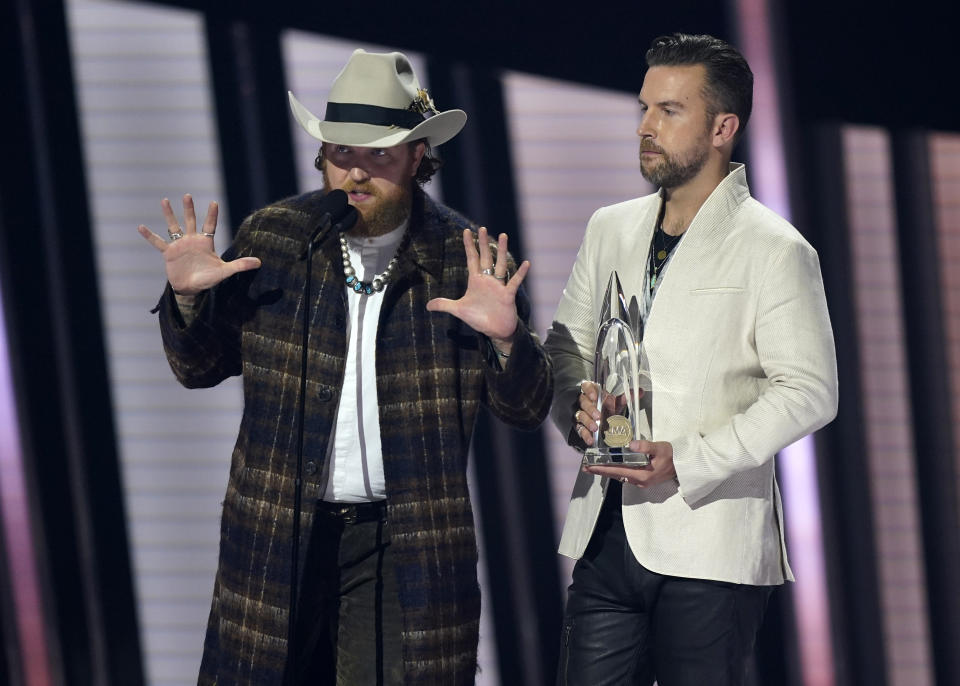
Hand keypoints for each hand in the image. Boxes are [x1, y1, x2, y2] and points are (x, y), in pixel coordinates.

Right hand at [137, 194, 260, 295]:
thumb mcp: (224, 272)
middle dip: (189, 209)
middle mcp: (192, 240)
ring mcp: (179, 245)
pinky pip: (157, 242)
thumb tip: (259, 262)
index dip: (212, 215)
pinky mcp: (168, 253)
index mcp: (206, 243)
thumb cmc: (208, 279)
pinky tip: (140, 226)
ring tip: (164, 200)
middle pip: (191, 221)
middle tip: (187, 195)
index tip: (214, 202)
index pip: (210, 225)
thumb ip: (240, 265)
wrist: (191, 289)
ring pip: (173, 226)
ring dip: (169, 214)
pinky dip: (149, 236)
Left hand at [425, 226, 528, 352]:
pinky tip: (526, 263)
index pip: (471, 259)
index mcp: (476, 281)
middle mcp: (488, 280)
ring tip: (503, 235)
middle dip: (483, 243)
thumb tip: (427, 306)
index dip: (469, 245)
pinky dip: (520, 273)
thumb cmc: (479, 319)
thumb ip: (445, 305)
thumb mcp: (459, 311)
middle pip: (485, 257)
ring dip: (502, 251)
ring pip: (500, 264)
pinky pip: (515, 282)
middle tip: (482, 228)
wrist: (495, 331)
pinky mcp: (508, 295)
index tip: (466, 231)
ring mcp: (499, 286)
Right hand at [573, 380, 630, 446]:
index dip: (589, 391)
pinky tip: (591, 439)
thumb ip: (626, 397)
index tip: (595, 397)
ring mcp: (581, 413)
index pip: (586, 386)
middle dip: (591, 409)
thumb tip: (639, 392)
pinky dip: (585, 435)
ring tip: (595, 428)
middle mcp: (585, 401)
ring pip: (581, 415)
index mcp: (593, 392)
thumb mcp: (616, 401)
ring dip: (588, 422)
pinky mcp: (580, 425)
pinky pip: (580, 429)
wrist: (601, 417)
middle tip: (598, 416)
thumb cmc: (607, 406)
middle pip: (583, 402)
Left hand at [583, 439, 676, 487]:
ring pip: (620, 477)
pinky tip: (610, 467)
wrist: (684, 465)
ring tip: (594, 467)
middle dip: (601, 471)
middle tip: (586, 468)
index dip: (602, 469)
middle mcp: (640, 481)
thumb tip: (631, 444)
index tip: (590, 467)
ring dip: (607, 472)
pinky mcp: (644, 480)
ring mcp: (642, 482)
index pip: (617, 471)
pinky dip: (616, 472)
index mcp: (642, 474)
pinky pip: (625, 476)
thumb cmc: (672, 455)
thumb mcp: (660, 448)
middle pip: (615, 475)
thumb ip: (646, 446)